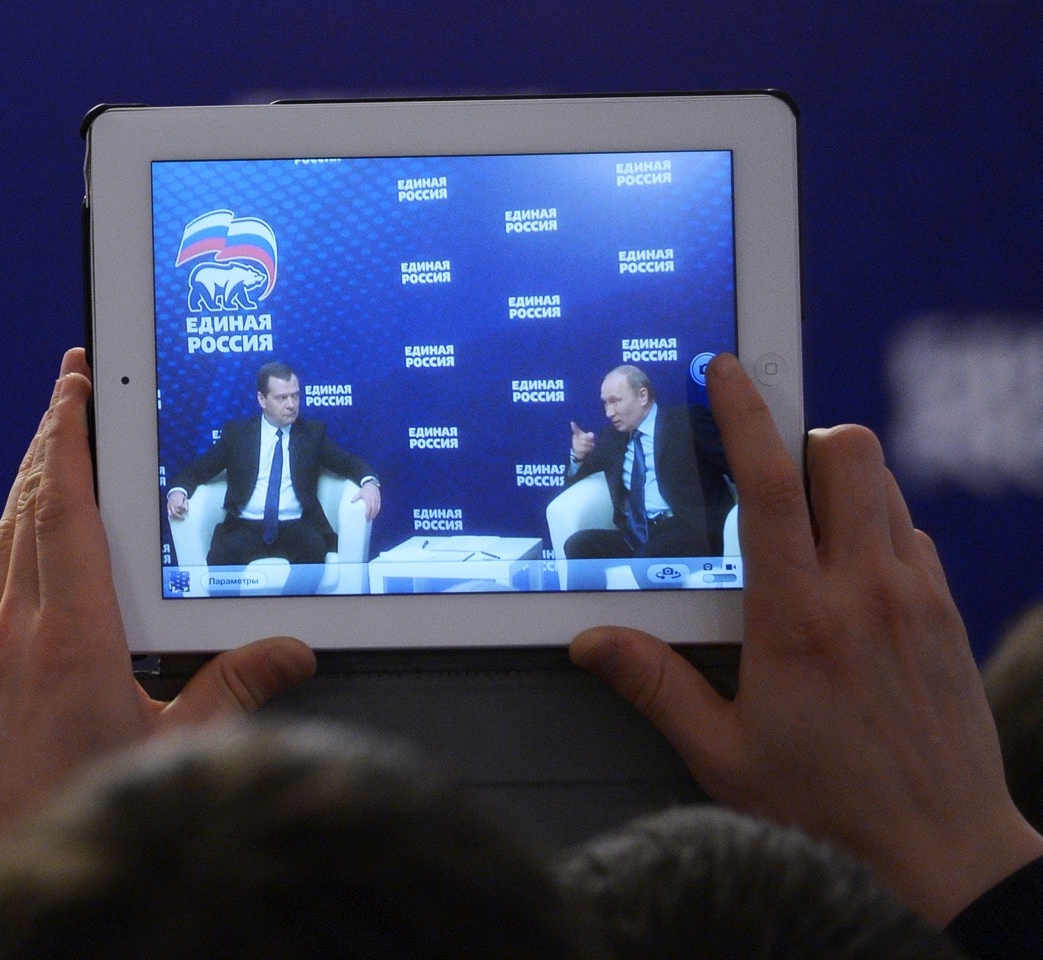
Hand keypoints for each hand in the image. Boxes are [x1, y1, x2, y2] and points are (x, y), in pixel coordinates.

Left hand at [0, 348, 315, 877]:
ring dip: (28, 490)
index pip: (63, 509)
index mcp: (72, 637)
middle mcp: (15, 633)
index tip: (73, 385)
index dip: (66, 437)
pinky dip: (11, 547)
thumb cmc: (88, 809)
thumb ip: (235, 689)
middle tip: (70, 390)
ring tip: (54, 450)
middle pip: (26, 510)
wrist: (3, 872)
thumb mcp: (175, 750)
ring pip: (1, 546)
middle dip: (48, 440)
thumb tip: (295, 651)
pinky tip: (30, 550)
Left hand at [352, 480, 380, 520]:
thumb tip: (351, 502)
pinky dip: (377, 510)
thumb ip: (355, 498)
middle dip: (371, 516)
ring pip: (377, 509)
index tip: (366, 518)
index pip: (368, 509)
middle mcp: (373, 500)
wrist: (372, 483)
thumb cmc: (365, 489)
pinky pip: (379, 506)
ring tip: (372, 518)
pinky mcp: (379, 499)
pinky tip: (376, 513)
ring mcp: (377, 500)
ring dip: (375, 514)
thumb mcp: (359, 493)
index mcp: (368, 499)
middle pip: (373, 510)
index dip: (368, 514)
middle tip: (369, 520)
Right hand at [571, 352, 1042, 925]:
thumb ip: (655, 687)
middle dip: (805, 437)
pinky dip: (877, 525)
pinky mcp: (945, 614)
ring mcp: (915, 596)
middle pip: (849, 453)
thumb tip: (591, 643)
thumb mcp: (723, 755)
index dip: (746, 416)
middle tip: (770, 474)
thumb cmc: (828, 807)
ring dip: (843, 478)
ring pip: (887, 482)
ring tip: (806, 521)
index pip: (773, 485)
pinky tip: (850, 574)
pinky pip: (911, 532)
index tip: (727, 373)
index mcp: (798, 616)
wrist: (942, 852)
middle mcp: (864, 590)